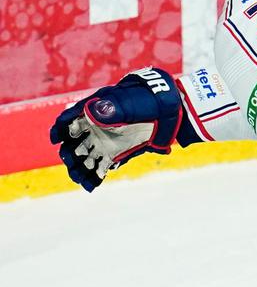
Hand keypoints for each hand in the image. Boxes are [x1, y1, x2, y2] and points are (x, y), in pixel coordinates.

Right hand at [50, 68, 183, 191]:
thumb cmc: (146, 100)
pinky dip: (94, 177)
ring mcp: (106, 142)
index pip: (69, 119)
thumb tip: (94, 112)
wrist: (168, 110)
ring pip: (85, 157)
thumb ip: (112, 108)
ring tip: (78, 178)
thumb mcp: (129, 102)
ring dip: (79, 168)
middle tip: (70, 160)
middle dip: (69, 153)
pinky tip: (90, 186)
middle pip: (73, 143)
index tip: (58, 138)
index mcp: (93, 110)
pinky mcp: (117, 154)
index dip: (60, 129)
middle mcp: (95, 128)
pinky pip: (101, 167)